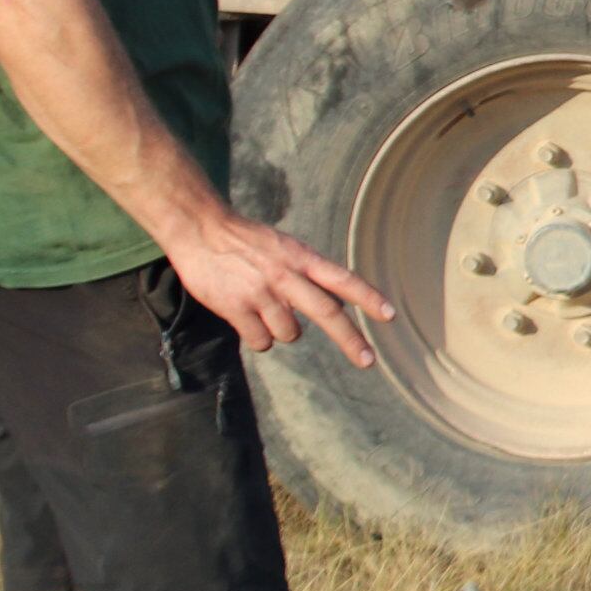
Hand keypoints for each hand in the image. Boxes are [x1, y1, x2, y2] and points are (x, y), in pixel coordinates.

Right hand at [163, 206, 390, 365]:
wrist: (200, 230)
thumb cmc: (247, 242)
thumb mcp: (284, 248)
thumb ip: (307, 274)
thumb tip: (333, 306)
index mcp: (301, 258)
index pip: (342, 279)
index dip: (368, 297)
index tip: (390, 315)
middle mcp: (286, 275)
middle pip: (327, 312)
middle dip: (350, 340)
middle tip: (368, 361)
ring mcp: (261, 293)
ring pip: (290, 334)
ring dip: (282, 330)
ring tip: (263, 308)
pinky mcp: (236, 308)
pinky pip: (261, 342)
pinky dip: (258, 338)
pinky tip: (246, 318)